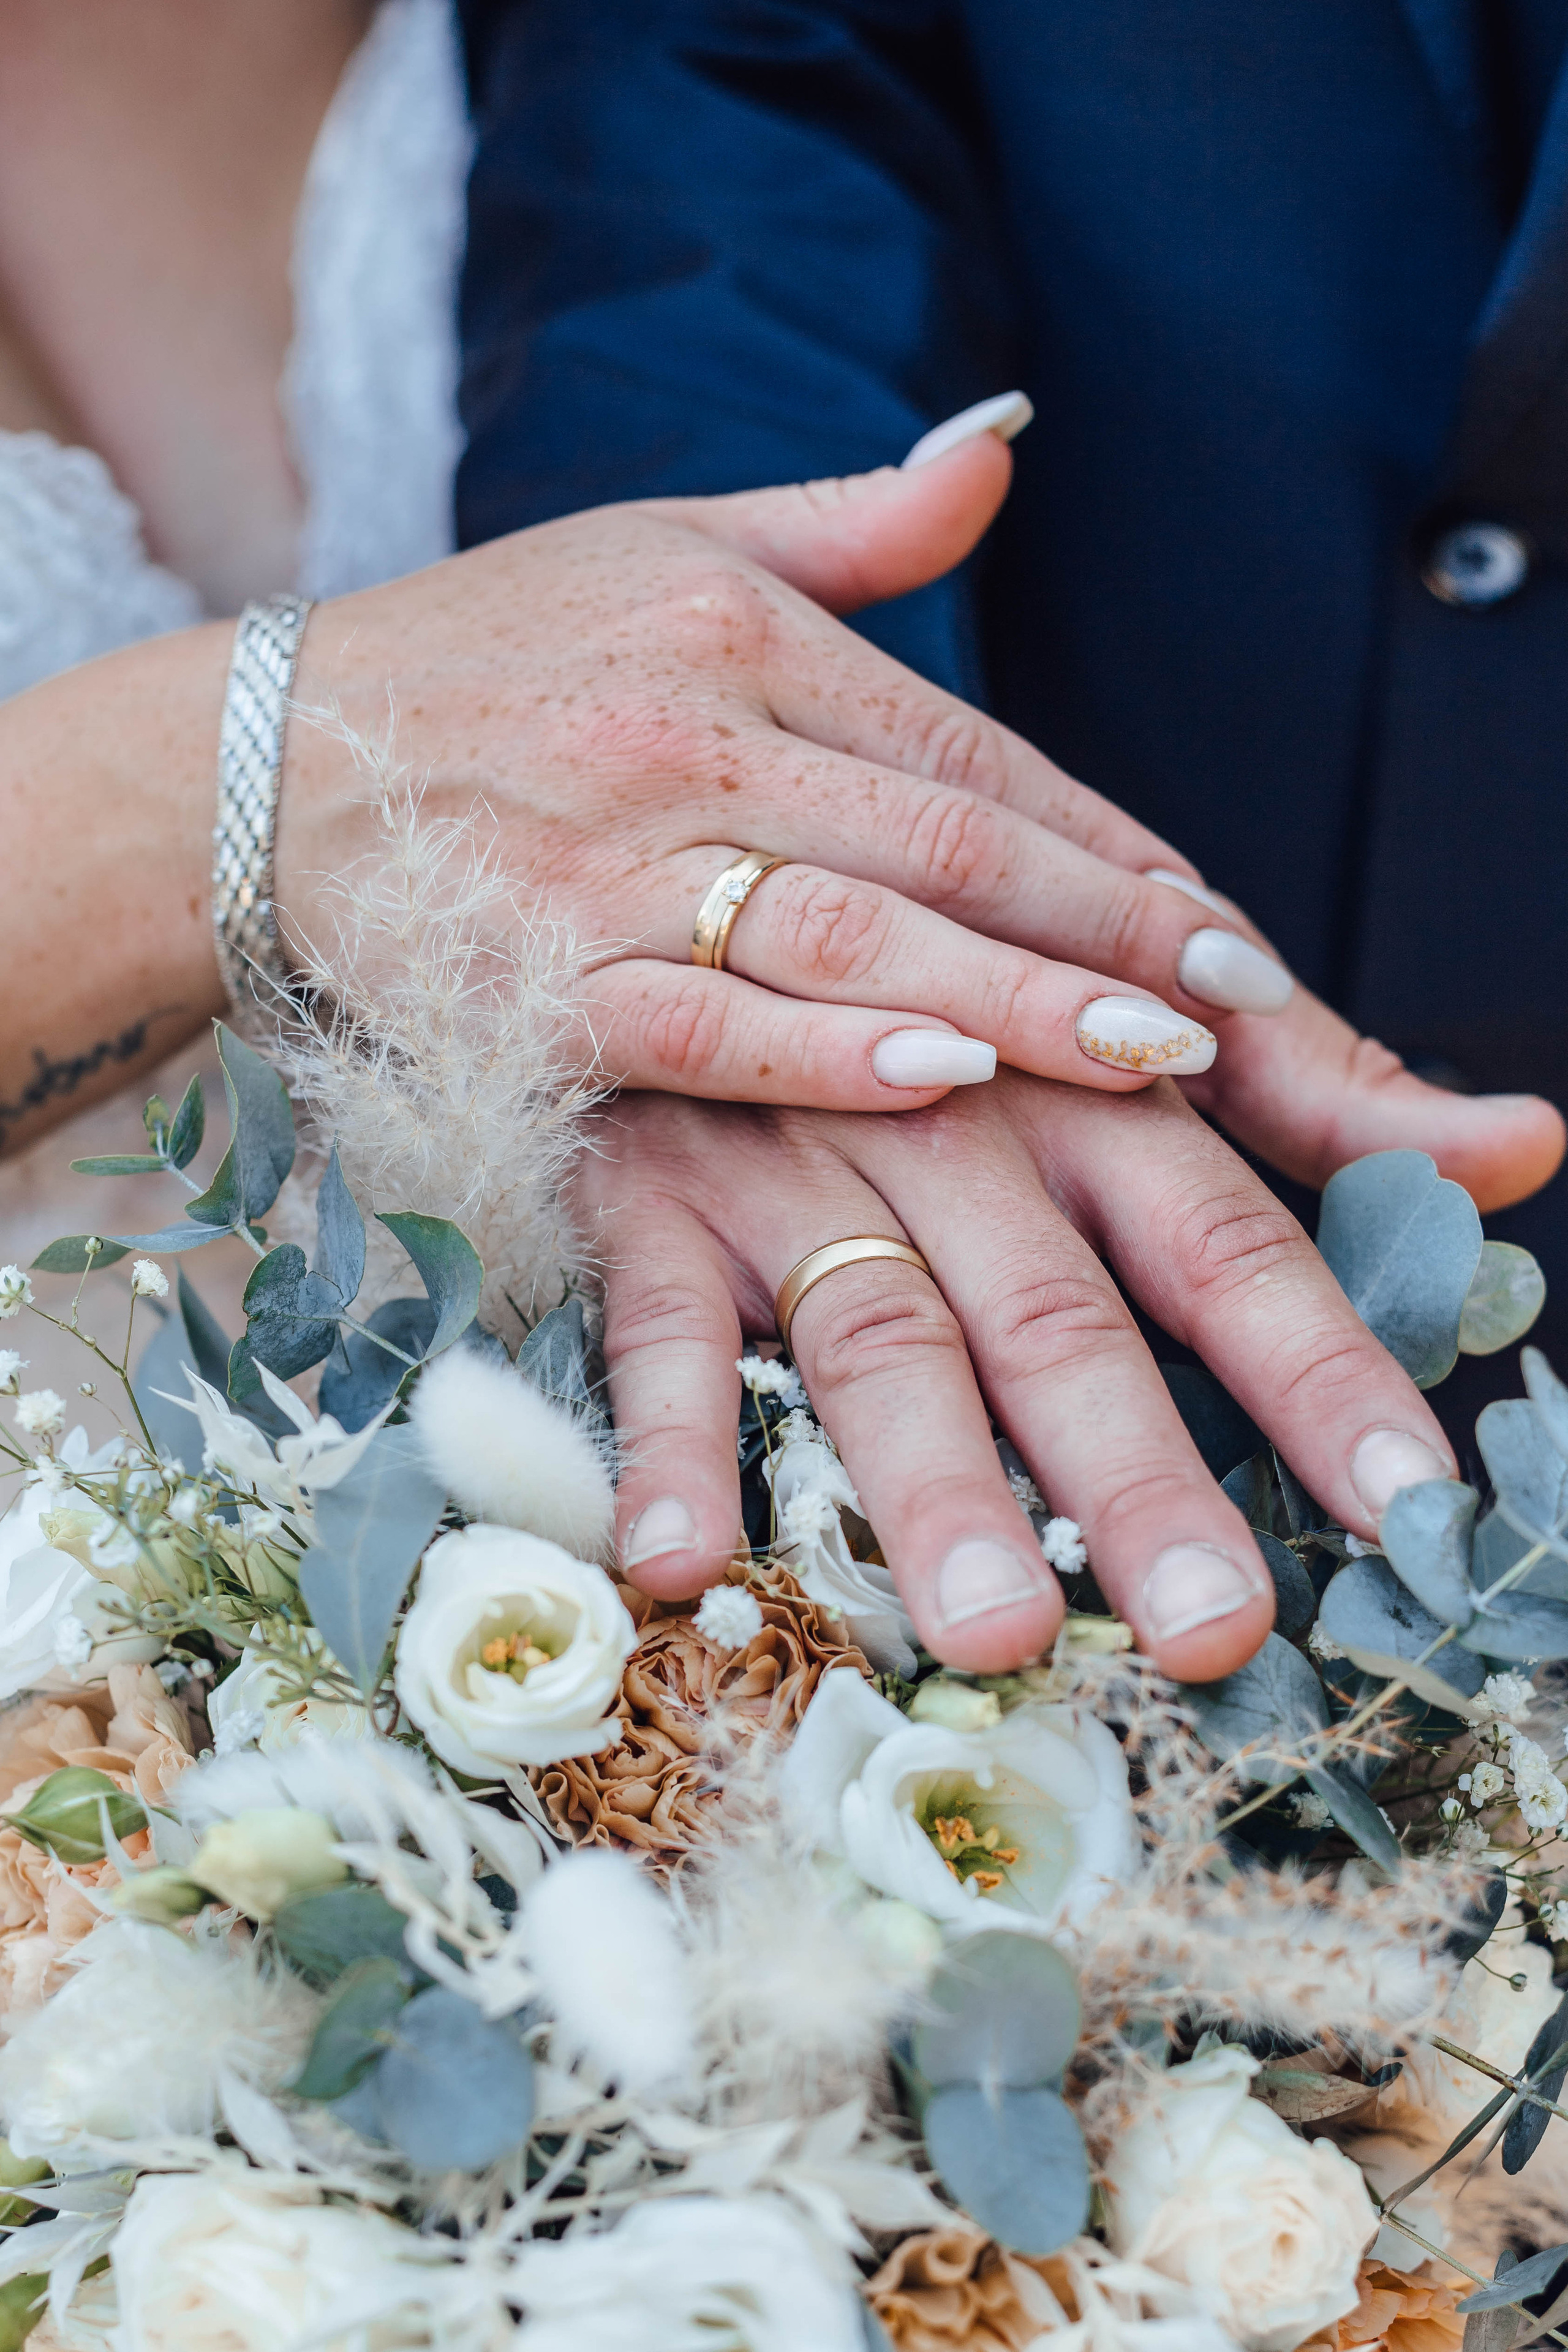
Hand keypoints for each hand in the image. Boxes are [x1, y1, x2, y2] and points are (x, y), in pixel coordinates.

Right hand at [276, 428, 1562, 1209]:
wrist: (257, 768)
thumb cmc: (483, 659)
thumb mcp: (662, 548)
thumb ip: (850, 525)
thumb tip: (1000, 447)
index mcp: (730, 633)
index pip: (966, 751)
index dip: (1106, 844)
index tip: (1217, 924)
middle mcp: (682, 742)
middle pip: (939, 844)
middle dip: (1104, 934)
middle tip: (1237, 1008)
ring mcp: (605, 868)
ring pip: (848, 935)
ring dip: (1012, 1002)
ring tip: (1150, 1058)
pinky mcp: (534, 983)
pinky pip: (706, 1026)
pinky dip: (827, 1052)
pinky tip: (949, 1079)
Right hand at [576, 1072, 1461, 1682]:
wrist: (686, 876)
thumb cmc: (940, 985)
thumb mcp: (1124, 1018)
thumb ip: (1312, 1093)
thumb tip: (1530, 1143)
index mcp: (1087, 1088)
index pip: (1226, 1239)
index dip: (1320, 1368)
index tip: (1406, 1506)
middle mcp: (955, 1123)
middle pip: (1060, 1313)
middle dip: (1136, 1473)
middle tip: (1208, 1628)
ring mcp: (796, 1155)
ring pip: (877, 1326)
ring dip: (933, 1481)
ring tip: (990, 1636)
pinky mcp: (648, 1189)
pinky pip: (656, 1323)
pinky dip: (669, 1439)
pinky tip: (678, 1566)